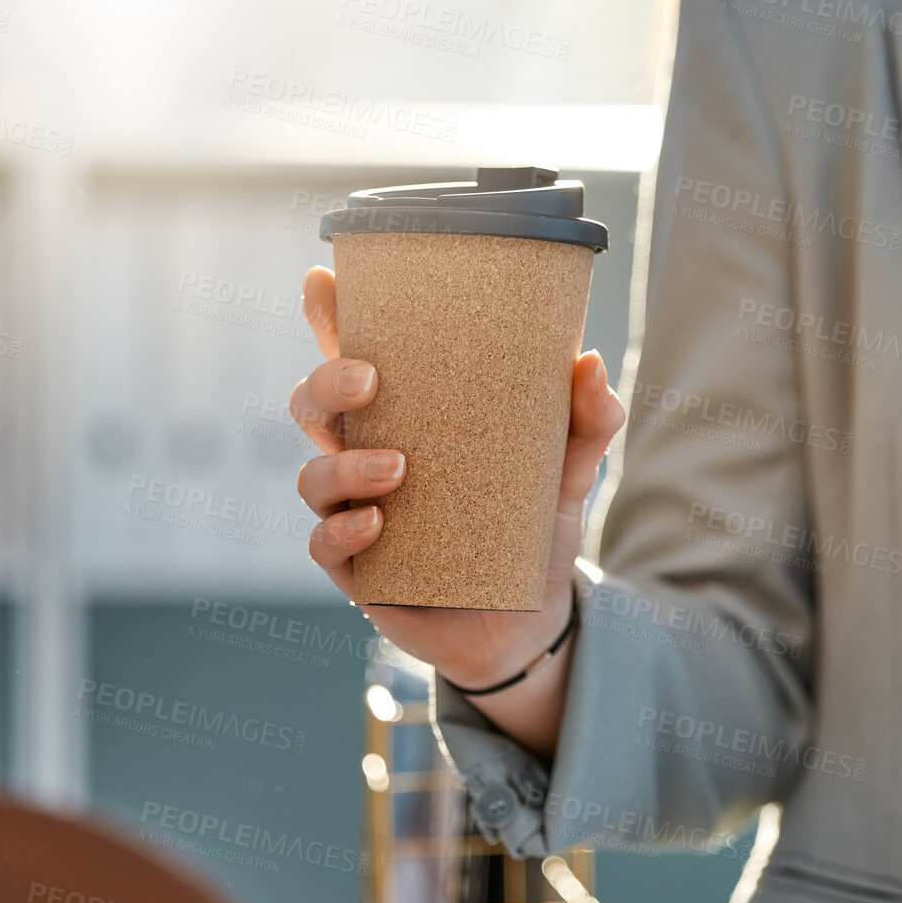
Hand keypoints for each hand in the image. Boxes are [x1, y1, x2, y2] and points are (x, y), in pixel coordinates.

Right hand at [290, 265, 626, 687]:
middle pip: (313, 403)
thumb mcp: (567, 470)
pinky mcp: (357, 570)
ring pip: (313, 473)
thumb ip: (586, 420)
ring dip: (344, 464)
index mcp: (408, 416)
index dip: (329, 316)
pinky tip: (377, 525)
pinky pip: (324, 543)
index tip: (324, 281)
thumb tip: (588, 364)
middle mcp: (367, 455)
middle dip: (327, 382)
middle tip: (371, 379)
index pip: (354, 354)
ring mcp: (354, 511)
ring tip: (399, 470)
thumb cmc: (532, 528)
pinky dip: (343, 530)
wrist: (529, 621)